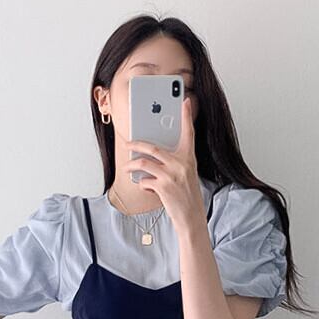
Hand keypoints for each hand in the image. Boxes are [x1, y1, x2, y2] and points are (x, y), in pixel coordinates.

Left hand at [118, 97, 203, 232]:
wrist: (191, 217)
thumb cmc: (187, 195)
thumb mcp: (186, 174)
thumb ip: (175, 161)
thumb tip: (153, 154)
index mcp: (189, 158)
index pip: (188, 133)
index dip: (186, 117)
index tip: (185, 102)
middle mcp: (182, 164)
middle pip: (153, 147)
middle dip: (136, 144)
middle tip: (127, 144)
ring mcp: (172, 175)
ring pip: (143, 163)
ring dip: (131, 165)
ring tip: (127, 167)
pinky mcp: (163, 187)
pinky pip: (144, 180)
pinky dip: (141, 183)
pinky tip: (145, 186)